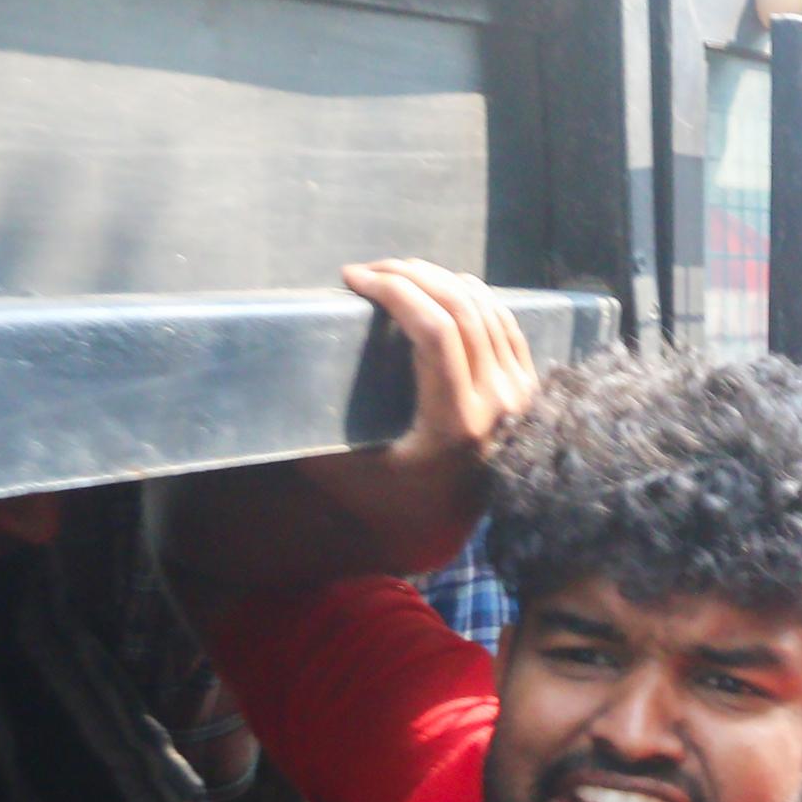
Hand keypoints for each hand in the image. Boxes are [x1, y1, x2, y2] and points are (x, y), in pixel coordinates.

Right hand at [335, 260, 538, 571]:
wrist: (458, 529)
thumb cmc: (396, 501)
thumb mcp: (351, 474)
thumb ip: (315, 436)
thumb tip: (271, 387)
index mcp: (456, 421)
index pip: (434, 330)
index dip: (394, 290)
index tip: (353, 280)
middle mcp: (499, 403)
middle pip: (459, 308)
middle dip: (409, 276)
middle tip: (368, 272)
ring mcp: (521, 394)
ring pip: (484, 308)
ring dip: (438, 279)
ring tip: (397, 275)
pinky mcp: (531, 388)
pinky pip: (506, 322)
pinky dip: (474, 295)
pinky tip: (446, 287)